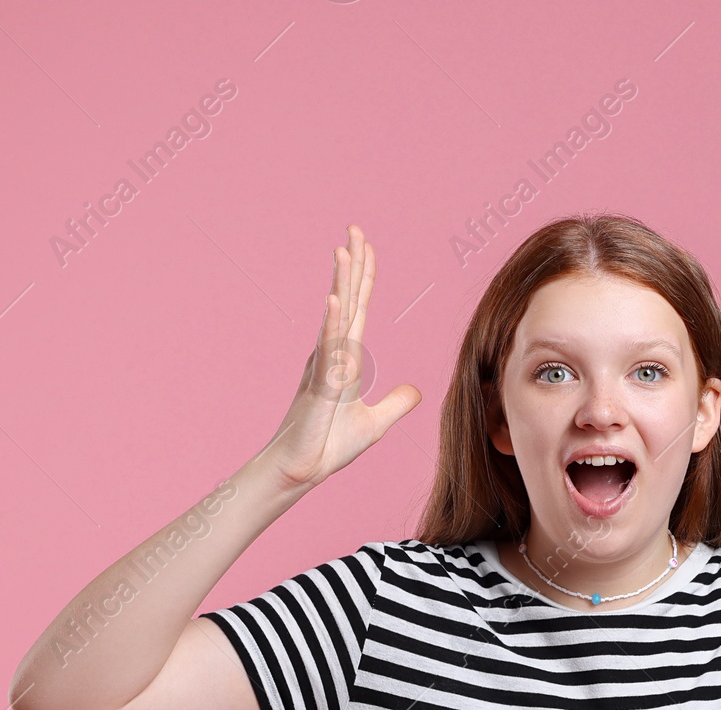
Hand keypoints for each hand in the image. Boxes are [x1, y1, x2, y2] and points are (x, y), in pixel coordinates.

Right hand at [254, 224, 421, 492]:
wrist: (304, 471)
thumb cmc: (331, 445)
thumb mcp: (376, 422)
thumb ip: (396, 403)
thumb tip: (416, 390)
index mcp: (346, 358)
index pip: (358, 308)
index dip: (363, 277)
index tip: (365, 244)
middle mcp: (332, 355)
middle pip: (347, 301)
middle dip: (352, 265)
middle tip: (354, 228)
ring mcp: (324, 367)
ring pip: (337, 317)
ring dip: (342, 283)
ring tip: (343, 250)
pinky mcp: (319, 386)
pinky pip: (328, 349)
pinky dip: (332, 323)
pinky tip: (335, 298)